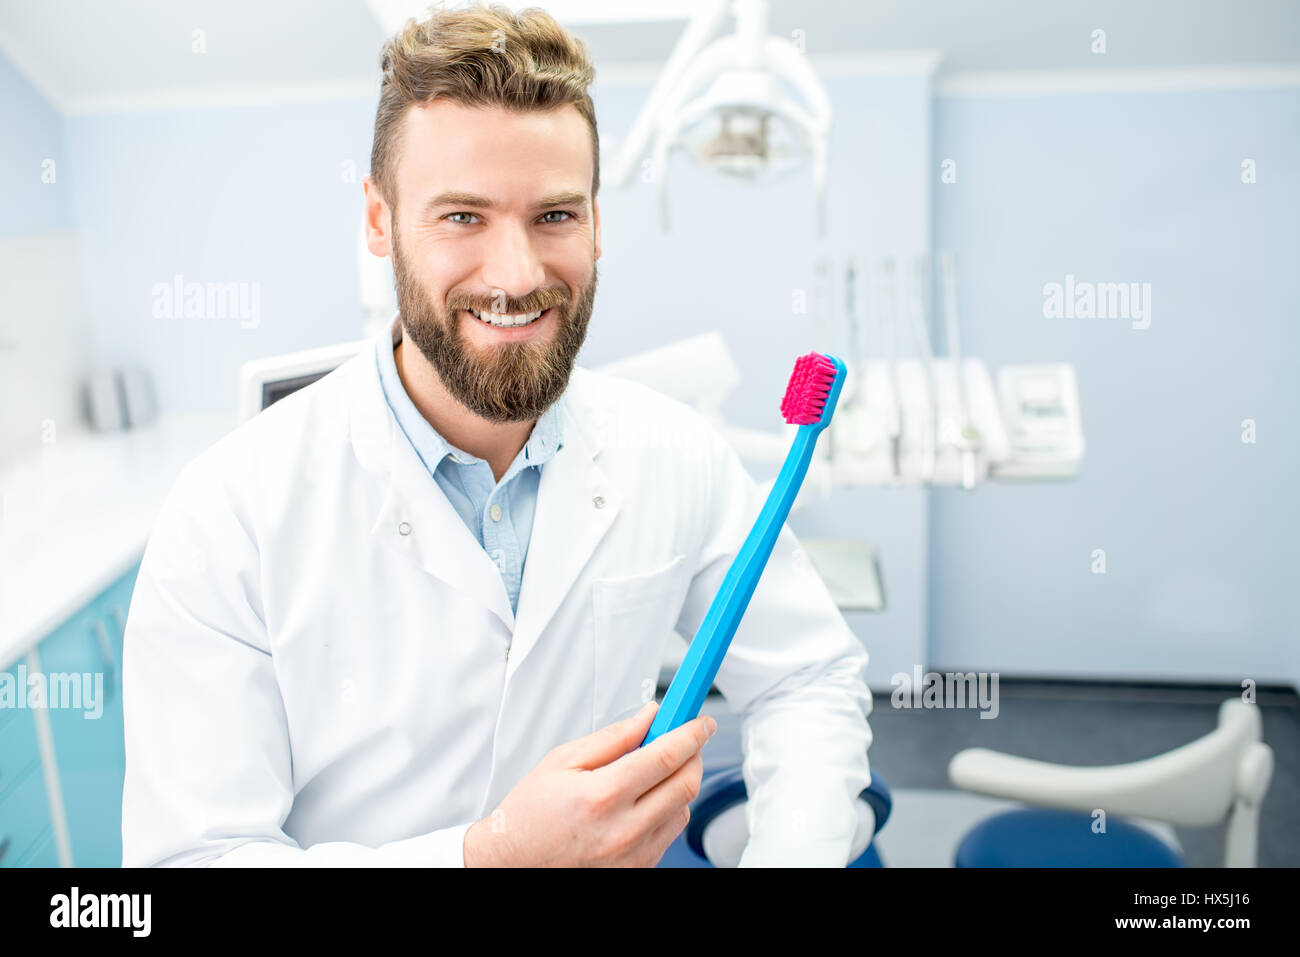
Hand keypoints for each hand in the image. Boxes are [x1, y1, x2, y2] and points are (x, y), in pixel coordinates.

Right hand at [463, 701, 716, 866]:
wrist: (511, 863)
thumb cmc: (529, 815)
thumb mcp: (562, 761)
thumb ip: (613, 737)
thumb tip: (649, 717)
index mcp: (603, 796)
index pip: (667, 756)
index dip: (691, 733)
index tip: (701, 721)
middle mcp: (624, 831)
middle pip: (686, 784)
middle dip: (692, 755)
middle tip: (683, 740)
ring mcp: (633, 856)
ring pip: (682, 809)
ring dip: (677, 785)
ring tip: (648, 776)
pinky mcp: (638, 870)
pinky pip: (668, 834)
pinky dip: (665, 811)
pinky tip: (640, 803)